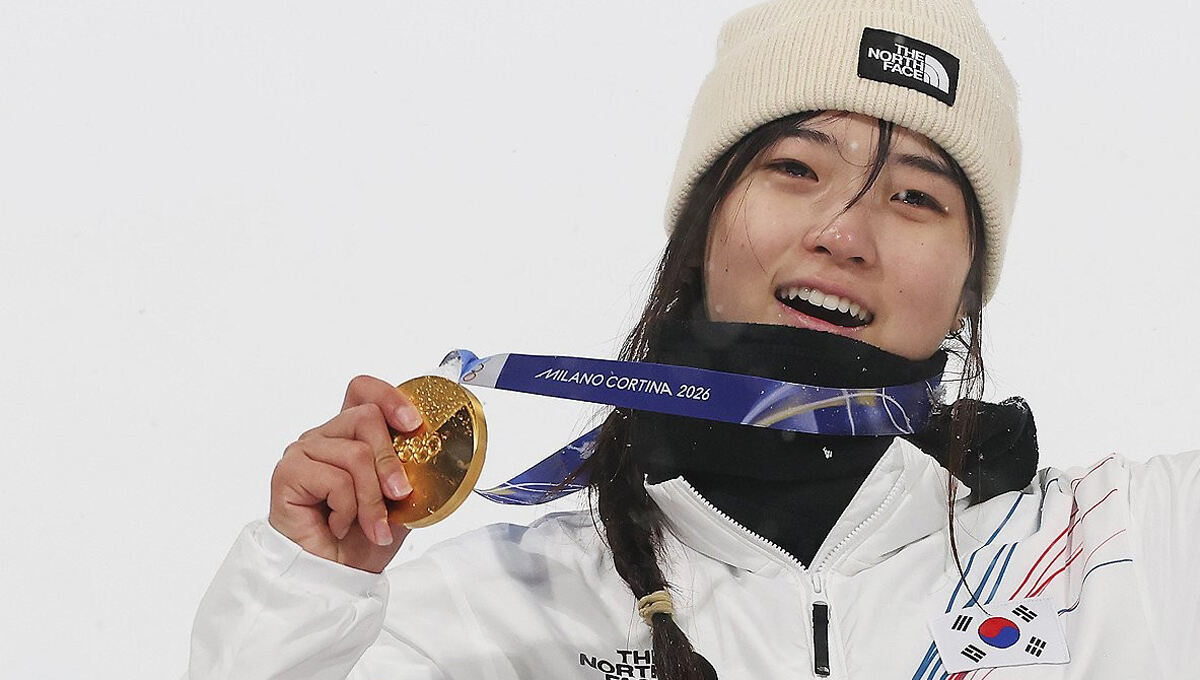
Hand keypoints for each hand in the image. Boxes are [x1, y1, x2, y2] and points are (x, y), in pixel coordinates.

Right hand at [269, 375, 422, 572]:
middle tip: (399, 497)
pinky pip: (335, 479)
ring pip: (355, 454)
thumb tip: (432, 449)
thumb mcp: (400, 498)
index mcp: (350, 435)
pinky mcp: (287, 473)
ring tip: (372, 526)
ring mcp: (303, 452)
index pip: (363, 390)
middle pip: (366, 417)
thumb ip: (408, 467)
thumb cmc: (363, 539)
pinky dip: (348, 509)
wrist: (337, 577)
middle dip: (391, 463)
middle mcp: (324, 437)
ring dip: (372, 498)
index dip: (390, 397)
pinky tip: (338, 525)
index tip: (414, 424)